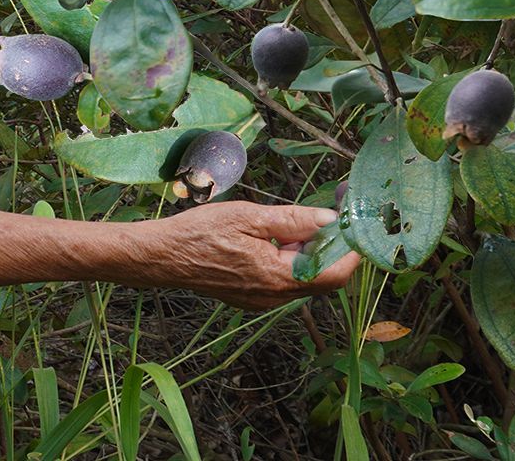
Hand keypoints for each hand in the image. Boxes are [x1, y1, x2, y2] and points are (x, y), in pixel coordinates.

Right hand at [140, 201, 360, 310]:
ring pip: (302, 278)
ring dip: (306, 251)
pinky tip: (271, 238)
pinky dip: (288, 259)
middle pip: (321, 277)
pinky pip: (283, 280)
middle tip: (324, 213)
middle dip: (328, 246)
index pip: (335, 273)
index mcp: (278, 277)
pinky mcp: (251, 297)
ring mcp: (262, 300)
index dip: (350, 248)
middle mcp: (275, 296)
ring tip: (289, 223)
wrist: (162, 257)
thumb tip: (331, 219)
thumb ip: (294, 220)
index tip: (352, 222)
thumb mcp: (250, 217)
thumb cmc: (201, 233)